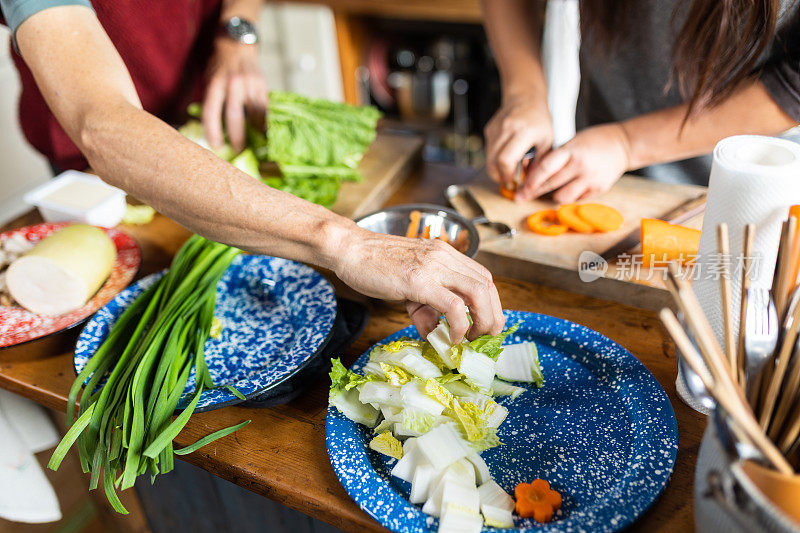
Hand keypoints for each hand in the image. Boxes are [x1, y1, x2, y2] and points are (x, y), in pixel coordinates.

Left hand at [202, 38, 267, 151]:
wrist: (237, 45)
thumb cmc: (219, 66)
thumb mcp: (209, 80)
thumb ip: (211, 101)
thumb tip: (213, 128)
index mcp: (215, 83)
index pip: (211, 112)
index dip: (213, 131)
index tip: (216, 146)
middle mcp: (233, 83)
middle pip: (235, 117)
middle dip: (237, 138)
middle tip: (238, 151)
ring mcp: (250, 84)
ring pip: (254, 115)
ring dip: (255, 132)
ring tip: (255, 145)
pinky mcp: (263, 86)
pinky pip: (265, 109)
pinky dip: (264, 122)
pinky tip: (264, 132)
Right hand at [334, 229, 504, 342]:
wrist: (349, 249)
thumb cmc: (373, 264)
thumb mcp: (407, 283)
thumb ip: (424, 305)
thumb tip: (435, 331)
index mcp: (445, 254)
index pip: (482, 277)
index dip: (490, 303)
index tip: (484, 324)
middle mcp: (444, 256)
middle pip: (487, 285)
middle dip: (493, 315)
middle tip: (486, 337)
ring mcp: (433, 267)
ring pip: (478, 293)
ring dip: (483, 321)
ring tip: (472, 339)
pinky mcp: (419, 281)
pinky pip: (453, 305)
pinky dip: (459, 325)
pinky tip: (451, 337)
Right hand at [484, 92, 552, 188]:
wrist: (525, 97)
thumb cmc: (538, 120)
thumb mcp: (546, 141)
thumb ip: (539, 163)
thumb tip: (531, 184)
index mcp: (523, 132)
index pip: (506, 160)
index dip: (506, 175)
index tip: (512, 181)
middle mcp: (506, 130)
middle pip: (492, 162)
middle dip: (498, 176)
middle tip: (507, 180)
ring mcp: (495, 129)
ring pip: (488, 157)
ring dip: (495, 168)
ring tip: (507, 170)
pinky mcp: (489, 130)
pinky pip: (488, 150)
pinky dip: (494, 157)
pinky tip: (505, 155)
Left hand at [516, 123, 631, 203]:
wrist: (623, 145)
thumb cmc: (592, 142)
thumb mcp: (571, 142)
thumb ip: (553, 157)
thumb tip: (529, 171)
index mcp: (572, 151)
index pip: (545, 168)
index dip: (531, 181)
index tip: (521, 188)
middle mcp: (581, 166)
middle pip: (551, 184)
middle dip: (533, 192)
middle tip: (522, 197)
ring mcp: (591, 179)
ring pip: (562, 197)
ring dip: (554, 195)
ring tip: (554, 188)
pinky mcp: (598, 189)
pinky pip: (576, 200)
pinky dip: (570, 196)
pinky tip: (571, 187)